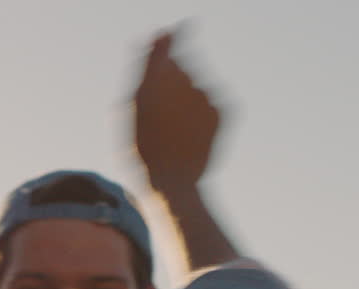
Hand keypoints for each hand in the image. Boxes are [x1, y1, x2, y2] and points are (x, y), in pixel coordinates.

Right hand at [133, 30, 223, 192]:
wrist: (173, 182)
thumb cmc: (144, 149)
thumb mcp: (134, 108)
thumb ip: (146, 68)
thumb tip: (161, 36)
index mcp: (153, 80)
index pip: (164, 46)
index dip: (164, 45)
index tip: (165, 44)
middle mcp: (182, 82)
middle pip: (180, 66)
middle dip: (172, 81)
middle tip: (162, 114)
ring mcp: (206, 95)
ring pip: (197, 84)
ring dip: (188, 98)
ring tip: (176, 128)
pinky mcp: (224, 108)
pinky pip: (213, 100)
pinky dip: (204, 111)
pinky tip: (192, 132)